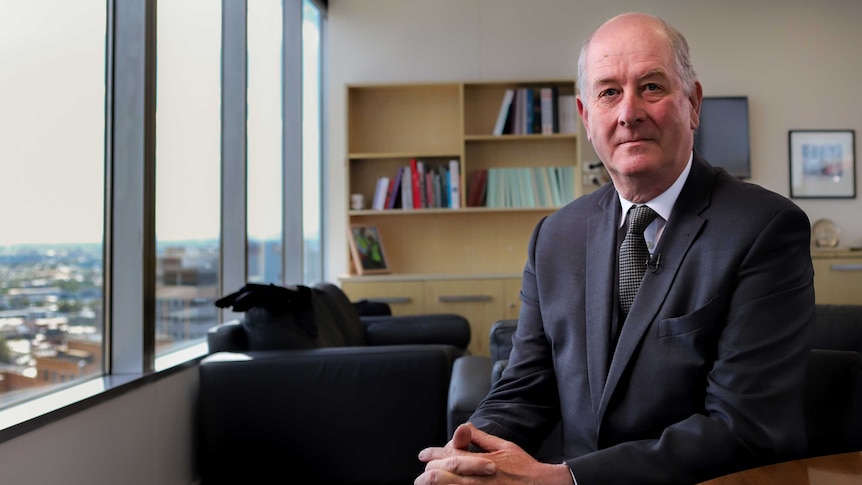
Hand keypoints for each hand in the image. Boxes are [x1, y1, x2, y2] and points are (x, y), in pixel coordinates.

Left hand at [415, 423, 572, 483]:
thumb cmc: (523, 467)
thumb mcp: (504, 446)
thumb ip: (480, 438)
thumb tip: (465, 426)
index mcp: (479, 461)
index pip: (449, 456)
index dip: (432, 454)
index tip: (423, 455)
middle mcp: (475, 478)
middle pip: (441, 475)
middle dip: (429, 472)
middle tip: (422, 474)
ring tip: (423, 483)